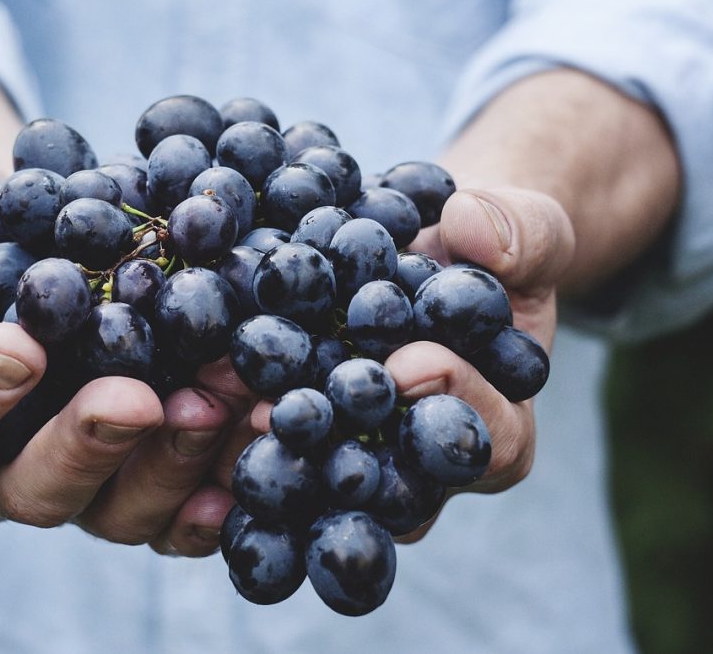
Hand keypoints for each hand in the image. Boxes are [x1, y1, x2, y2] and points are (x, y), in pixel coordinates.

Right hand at [0, 149, 251, 555]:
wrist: (33, 221)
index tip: (18, 347)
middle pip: (32, 490)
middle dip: (87, 446)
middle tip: (137, 398)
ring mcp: (81, 477)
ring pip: (119, 507)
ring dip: (174, 461)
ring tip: (223, 400)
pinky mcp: (147, 469)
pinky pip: (184, 504)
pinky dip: (224, 481)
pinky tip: (260, 437)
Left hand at [239, 186, 574, 541]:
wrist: (431, 253)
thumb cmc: (490, 250)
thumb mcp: (526, 229)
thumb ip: (520, 233)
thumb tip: (473, 229)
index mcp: (497, 429)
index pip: (488, 441)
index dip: (454, 404)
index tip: (410, 362)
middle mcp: (422, 467)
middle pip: (389, 484)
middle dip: (338, 445)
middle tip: (285, 411)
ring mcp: (357, 460)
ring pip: (317, 478)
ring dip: (266, 445)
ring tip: (219, 401)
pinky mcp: (302, 438)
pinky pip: (268, 446)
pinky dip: (226, 424)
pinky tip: (186, 392)